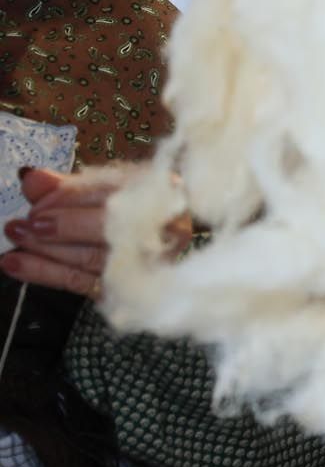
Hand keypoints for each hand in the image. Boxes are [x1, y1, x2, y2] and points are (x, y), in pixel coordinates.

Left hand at [1, 167, 191, 298]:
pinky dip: (44, 272)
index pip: (115, 193)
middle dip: (62, 225)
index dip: (72, 196)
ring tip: (16, 238)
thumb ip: (68, 185)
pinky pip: (79, 282)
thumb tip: (32, 178)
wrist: (155, 246)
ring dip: (46, 249)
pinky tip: (16, 264)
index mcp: (164, 194)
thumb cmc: (131, 210)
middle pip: (109, 228)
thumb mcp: (105, 188)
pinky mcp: (123, 288)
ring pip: (91, 258)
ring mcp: (147, 263)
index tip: (37, 196)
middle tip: (27, 222)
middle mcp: (165, 230)